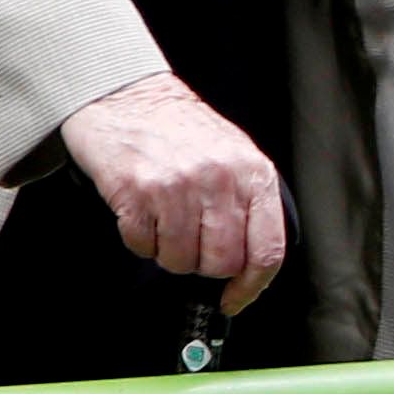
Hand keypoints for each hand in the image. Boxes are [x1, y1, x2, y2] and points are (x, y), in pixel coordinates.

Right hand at [61, 70, 291, 311]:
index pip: (267, 250)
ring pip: (180, 261)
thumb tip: (250, 264)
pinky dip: (139, 239)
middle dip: (203, 265)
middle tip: (190, 243)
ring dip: (168, 252)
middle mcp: (220, 180)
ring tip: (163, 220)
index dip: (252, 286)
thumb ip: (248, 203)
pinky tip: (141, 212)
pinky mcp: (137, 191)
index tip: (235, 298)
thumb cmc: (180, 128)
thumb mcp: (233, 154)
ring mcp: (178, 186)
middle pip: (221, 263)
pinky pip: (142, 246)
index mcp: (253, 174)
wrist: (125, 96)